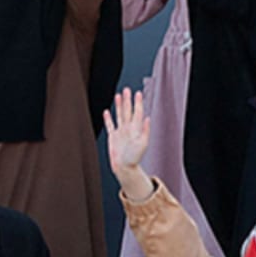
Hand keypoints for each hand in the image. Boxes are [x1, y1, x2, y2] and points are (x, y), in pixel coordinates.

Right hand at [105, 88, 154, 202]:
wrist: (125, 167)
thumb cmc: (135, 157)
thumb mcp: (143, 144)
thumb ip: (145, 130)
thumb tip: (148, 118)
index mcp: (136, 128)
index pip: (137, 112)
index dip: (137, 103)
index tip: (137, 93)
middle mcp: (128, 128)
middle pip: (127, 111)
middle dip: (127, 100)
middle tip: (127, 89)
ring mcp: (120, 131)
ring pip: (119, 115)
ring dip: (119, 106)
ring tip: (118, 96)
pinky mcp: (113, 137)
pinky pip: (110, 125)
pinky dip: (108, 118)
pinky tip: (107, 111)